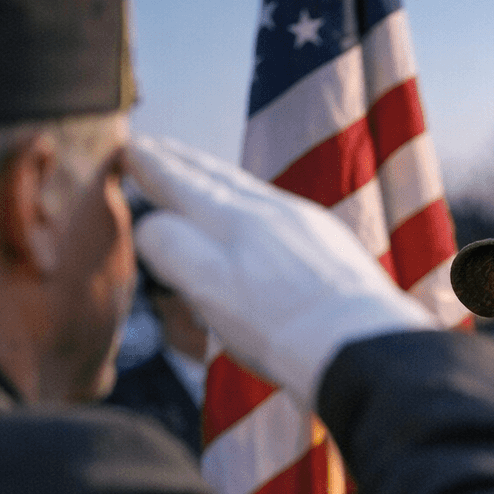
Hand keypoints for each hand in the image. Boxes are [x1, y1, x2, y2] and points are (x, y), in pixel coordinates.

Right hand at [128, 134, 432, 408]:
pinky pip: (284, 213)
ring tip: (203, 174)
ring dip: (221, 180)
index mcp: (236, 218)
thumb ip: (173, 249)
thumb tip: (153, 223)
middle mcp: (275, 210)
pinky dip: (257, 204)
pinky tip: (262, 215)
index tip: (129, 148)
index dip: (153, 167)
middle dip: (183, 161)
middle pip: (220, 178)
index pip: (184, 183)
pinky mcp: (335, 250)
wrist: (364, 347)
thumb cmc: (281, 326)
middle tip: (156, 146)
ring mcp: (310, 227)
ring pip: (254, 192)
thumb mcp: (209, 289)